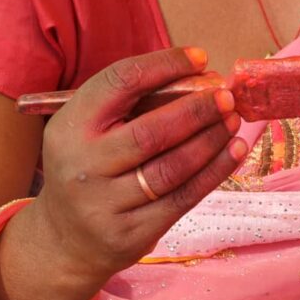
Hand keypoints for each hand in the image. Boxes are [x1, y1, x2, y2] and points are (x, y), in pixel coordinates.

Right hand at [32, 46, 242, 282]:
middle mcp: (83, 165)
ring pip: (171, 168)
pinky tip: (234, 151)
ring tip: (234, 120)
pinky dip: (214, 172)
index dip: (164, 65)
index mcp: (71, 126)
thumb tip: (202, 79)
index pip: (120, 83)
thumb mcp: (90, 131)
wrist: (66, 241)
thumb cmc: (90, 169)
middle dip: (195, 110)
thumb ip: (133, 105)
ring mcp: (105, 204)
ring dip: (210, 140)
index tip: (200, 58)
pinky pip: (182, 199)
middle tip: (226, 96)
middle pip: (150, 132)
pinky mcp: (130, 234)